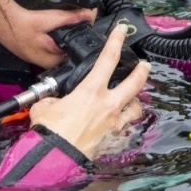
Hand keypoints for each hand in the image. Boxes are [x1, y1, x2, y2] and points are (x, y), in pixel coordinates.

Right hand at [29, 22, 149, 159]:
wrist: (55, 158)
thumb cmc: (49, 132)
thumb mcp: (46, 107)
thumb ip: (55, 100)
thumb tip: (56, 102)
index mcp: (91, 91)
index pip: (108, 59)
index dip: (116, 41)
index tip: (122, 31)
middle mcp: (108, 105)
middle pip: (135, 82)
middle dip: (142, 71)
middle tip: (145, 65)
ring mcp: (113, 124)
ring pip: (135, 108)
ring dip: (135, 102)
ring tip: (132, 100)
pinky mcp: (113, 140)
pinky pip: (125, 130)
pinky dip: (125, 126)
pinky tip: (119, 126)